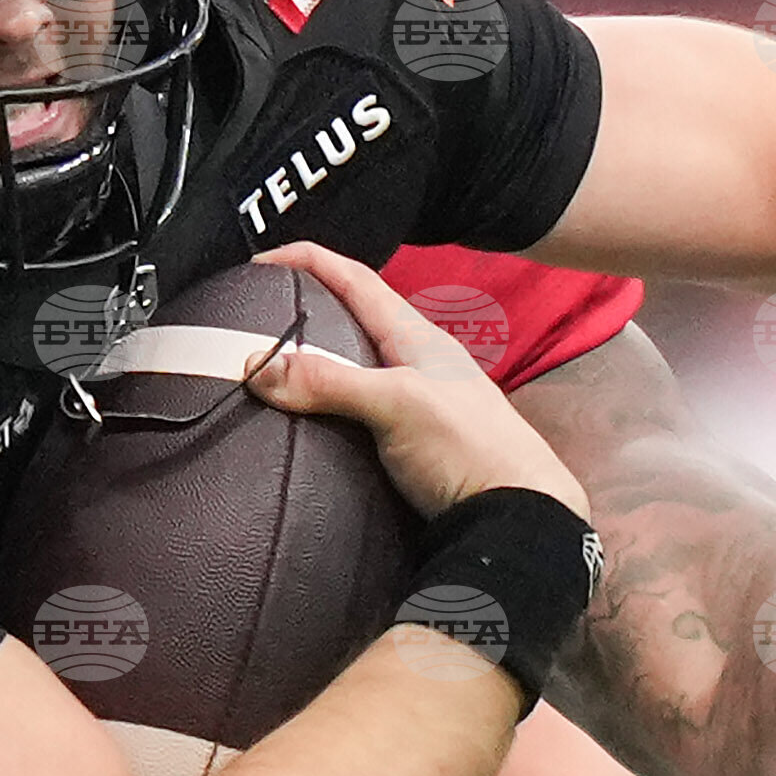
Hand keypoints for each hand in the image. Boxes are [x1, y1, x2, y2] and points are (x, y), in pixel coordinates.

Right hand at [246, 241, 592, 523]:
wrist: (517, 516)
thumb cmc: (470, 450)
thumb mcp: (397, 405)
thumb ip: (330, 382)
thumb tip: (258, 364)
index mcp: (415, 336)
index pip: (353, 278)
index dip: (308, 260)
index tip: (260, 262)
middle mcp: (416, 362)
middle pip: (353, 318)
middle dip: (307, 309)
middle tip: (258, 318)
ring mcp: (417, 402)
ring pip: (357, 365)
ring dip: (319, 361)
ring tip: (276, 371)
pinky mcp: (414, 442)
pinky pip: (362, 409)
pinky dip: (332, 405)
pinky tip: (315, 423)